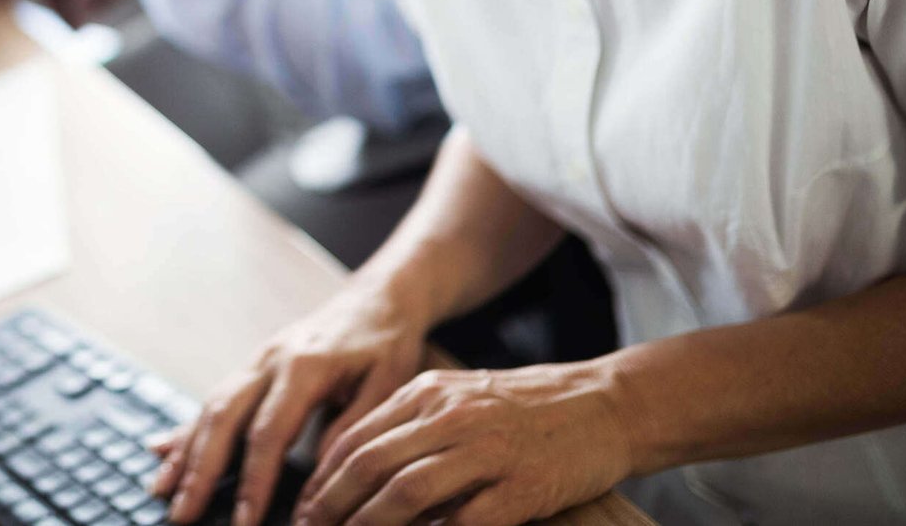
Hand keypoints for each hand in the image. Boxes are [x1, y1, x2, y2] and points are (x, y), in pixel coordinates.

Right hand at [151, 287, 430, 525]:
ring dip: (184, 452)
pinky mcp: (252, 367)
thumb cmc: (386, 343)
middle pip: (222, 418)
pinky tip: (162, 452)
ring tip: (161, 493)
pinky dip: (187, 429)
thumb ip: (354, 428)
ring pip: (210, 408)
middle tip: (181, 516)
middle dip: (199, 470)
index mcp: (303, 366)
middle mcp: (269, 361)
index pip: (268, 432)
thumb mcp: (389, 384)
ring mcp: (255, 361)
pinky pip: (213, 399)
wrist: (377, 296)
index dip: (253, 480)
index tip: (244, 522)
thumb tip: (321, 478)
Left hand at [293, 362, 632, 525]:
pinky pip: (467, 519)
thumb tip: (357, 472)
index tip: (301, 510)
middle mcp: (450, 416)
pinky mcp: (522, 486)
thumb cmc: (526, 408)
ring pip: (407, 491)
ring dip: (369, 525)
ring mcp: (486, 450)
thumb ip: (412, 428)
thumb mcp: (459, 399)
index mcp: (428, 393)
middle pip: (370, 464)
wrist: (604, 404)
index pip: (356, 438)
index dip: (322, 479)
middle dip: (331, 506)